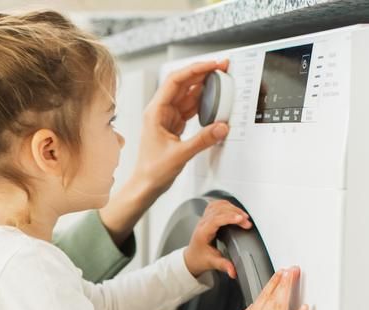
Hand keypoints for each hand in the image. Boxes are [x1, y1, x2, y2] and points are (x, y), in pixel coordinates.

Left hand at [134, 58, 231, 197]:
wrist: (146, 185)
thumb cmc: (152, 170)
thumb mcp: (180, 155)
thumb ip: (202, 140)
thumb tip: (221, 127)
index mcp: (155, 112)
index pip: (175, 81)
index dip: (195, 69)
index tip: (212, 65)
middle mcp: (160, 111)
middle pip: (183, 84)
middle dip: (202, 73)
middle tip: (221, 67)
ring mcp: (167, 117)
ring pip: (188, 94)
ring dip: (204, 87)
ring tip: (220, 80)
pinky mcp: (174, 124)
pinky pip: (190, 107)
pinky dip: (203, 102)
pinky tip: (213, 99)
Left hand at [183, 200, 251, 276]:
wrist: (192, 257)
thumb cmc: (200, 259)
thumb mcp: (212, 263)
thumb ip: (223, 266)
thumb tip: (233, 271)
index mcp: (203, 233)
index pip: (215, 220)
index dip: (229, 218)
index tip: (241, 219)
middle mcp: (202, 224)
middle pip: (218, 211)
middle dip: (235, 214)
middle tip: (247, 222)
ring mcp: (204, 219)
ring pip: (217, 206)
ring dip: (232, 209)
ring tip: (243, 216)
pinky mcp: (207, 217)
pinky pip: (216, 205)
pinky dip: (226, 205)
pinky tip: (234, 209)